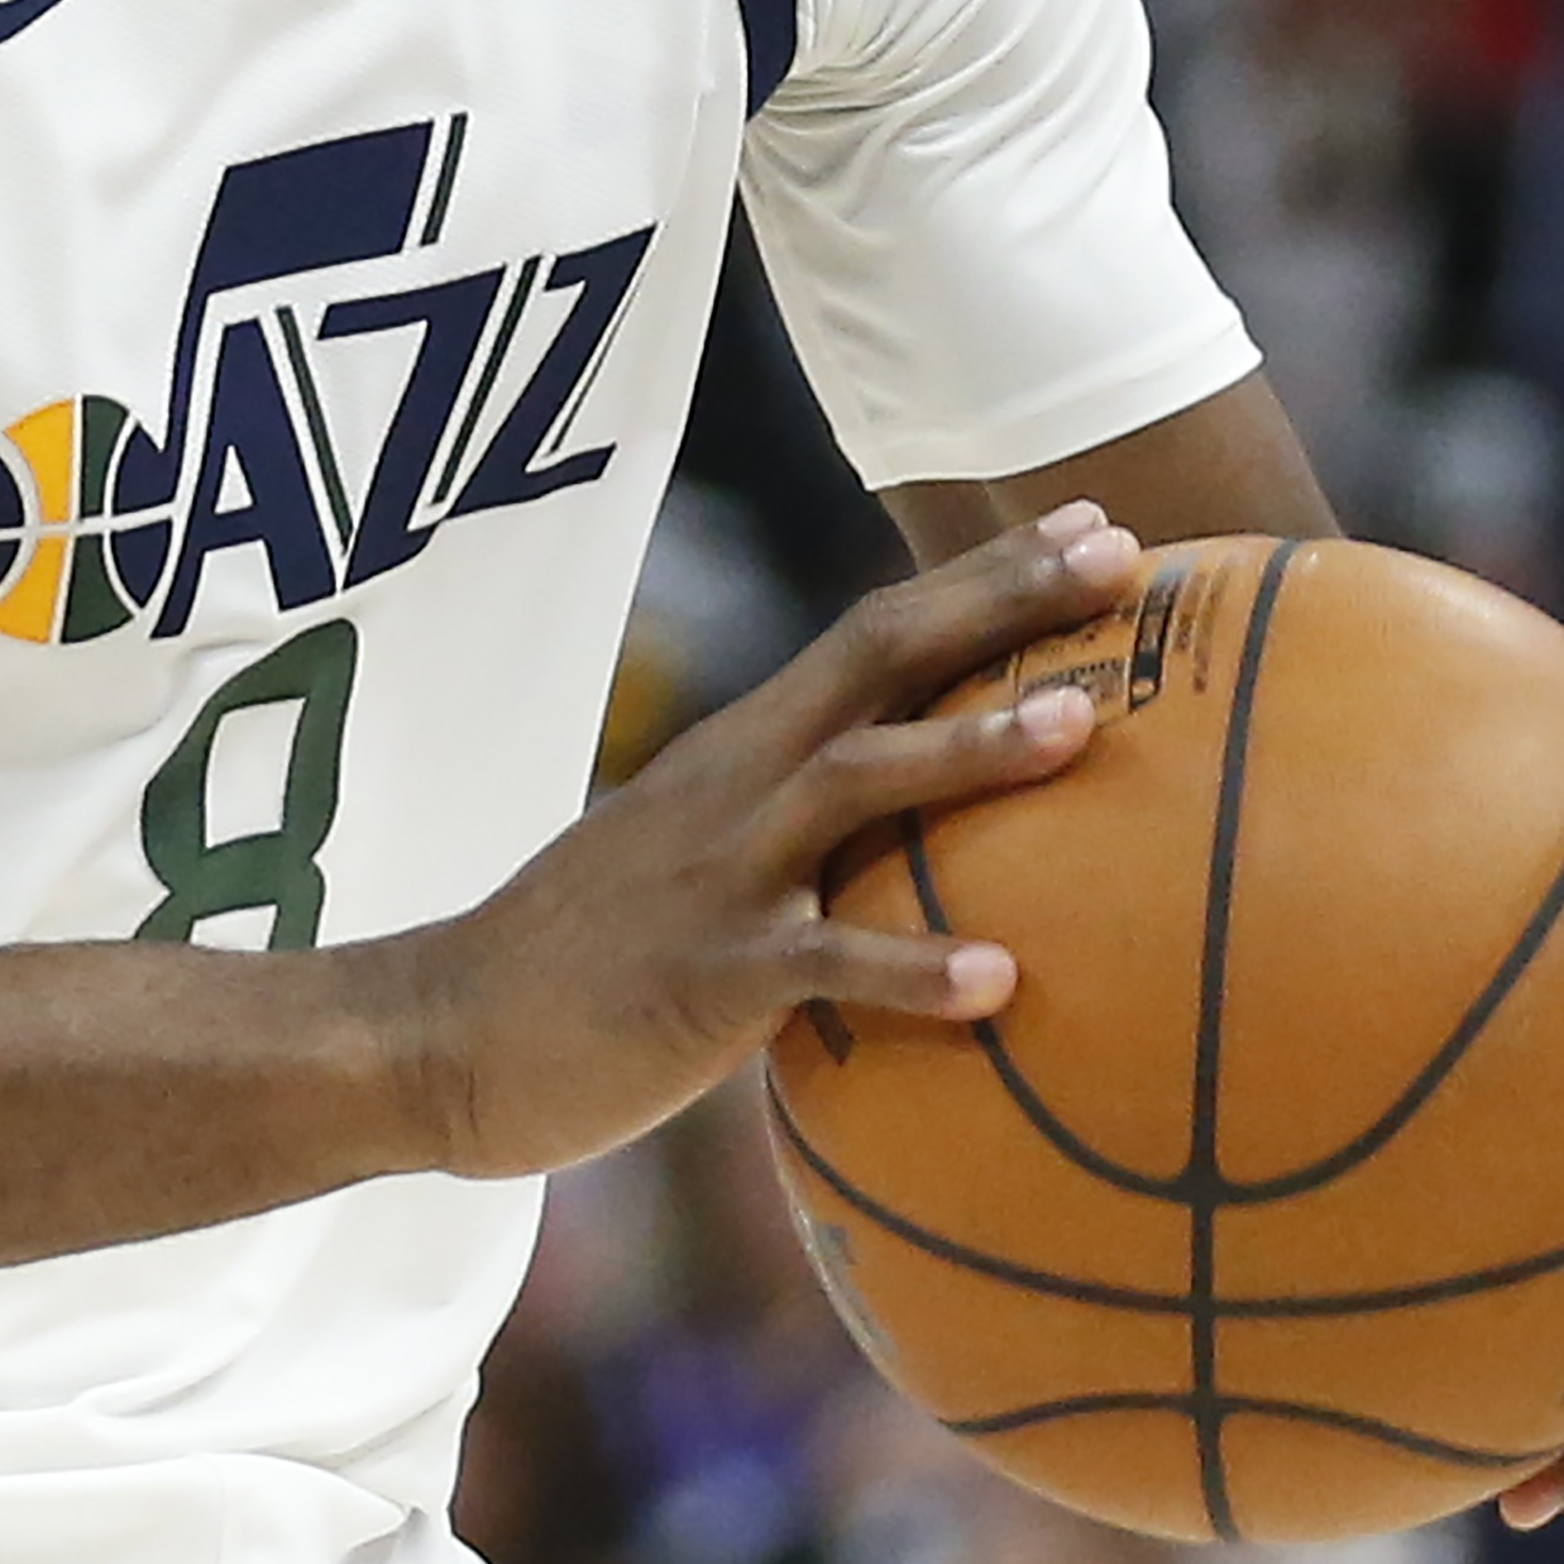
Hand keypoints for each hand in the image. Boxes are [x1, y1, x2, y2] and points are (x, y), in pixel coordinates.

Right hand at [376, 506, 1145, 1179]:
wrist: (445, 1033)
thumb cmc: (595, 961)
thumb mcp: (701, 866)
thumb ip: (804, 843)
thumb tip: (941, 858)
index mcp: (744, 754)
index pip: (877, 633)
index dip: (984, 578)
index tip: (1091, 529)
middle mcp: (739, 785)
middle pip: (880, 658)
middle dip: (1000, 601)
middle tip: (1118, 554)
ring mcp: (721, 873)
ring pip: (858, 784)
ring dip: (970, 748)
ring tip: (1079, 727)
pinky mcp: (706, 975)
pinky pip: (823, 962)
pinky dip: (912, 967)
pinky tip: (1001, 981)